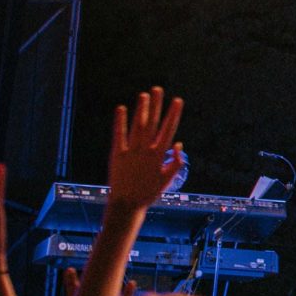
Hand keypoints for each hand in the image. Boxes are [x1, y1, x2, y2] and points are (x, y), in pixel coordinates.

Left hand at [106, 87, 186, 209]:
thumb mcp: (168, 180)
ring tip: (144, 95)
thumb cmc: (149, 193)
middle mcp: (145, 151)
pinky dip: (120, 122)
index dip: (173, 114)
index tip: (178, 100)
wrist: (127, 205)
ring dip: (141, 110)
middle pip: (152, 124)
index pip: (168, 130)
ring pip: (137, 126)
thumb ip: (176, 162)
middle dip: (156, 106)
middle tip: (158, 89)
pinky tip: (121, 109)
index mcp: (159, 156)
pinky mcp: (117, 155)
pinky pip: (119, 135)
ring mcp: (131, 152)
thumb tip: (178, 143)